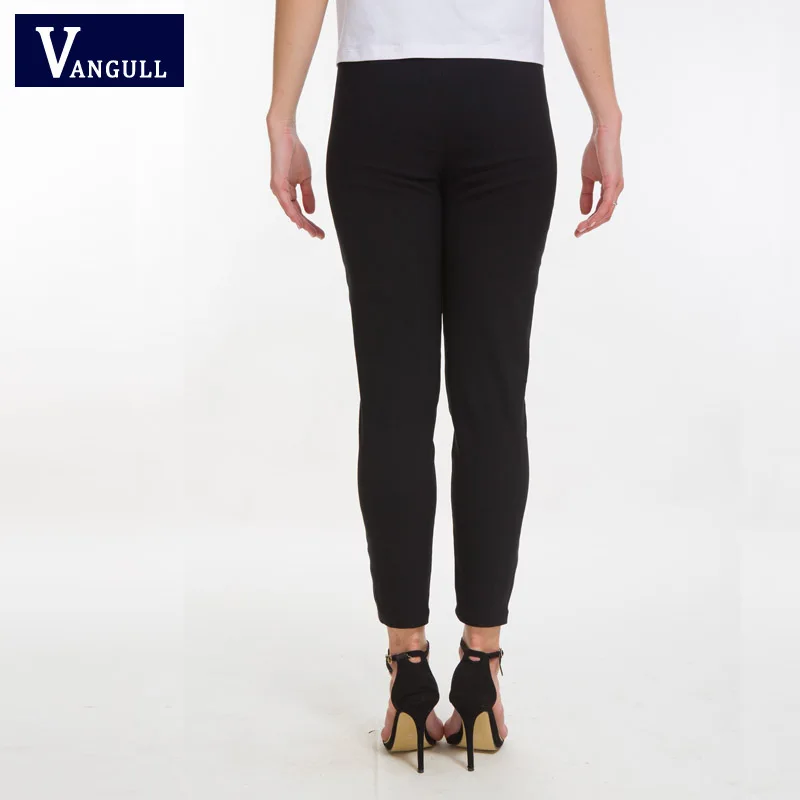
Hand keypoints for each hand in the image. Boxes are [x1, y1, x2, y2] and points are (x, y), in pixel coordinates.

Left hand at [268, 119, 324, 238]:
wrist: (286, 136)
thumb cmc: (294, 153)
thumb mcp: (305, 178)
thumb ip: (308, 195)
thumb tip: (311, 212)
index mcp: (287, 192)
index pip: (299, 212)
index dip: (310, 222)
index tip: (320, 232)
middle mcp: (281, 194)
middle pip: (295, 215)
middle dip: (308, 226)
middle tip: (319, 236)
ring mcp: (278, 190)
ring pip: (291, 212)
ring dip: (302, 223)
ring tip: (312, 233)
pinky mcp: (278, 184)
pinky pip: (286, 203)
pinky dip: (293, 213)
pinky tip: (300, 222)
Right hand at [575, 123, 622, 237]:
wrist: (603, 133)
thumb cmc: (597, 151)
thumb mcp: (588, 177)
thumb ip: (586, 194)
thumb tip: (584, 212)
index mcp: (611, 189)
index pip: (602, 211)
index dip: (590, 222)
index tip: (577, 229)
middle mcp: (616, 190)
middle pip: (605, 216)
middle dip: (591, 227)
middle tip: (577, 234)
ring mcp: (616, 187)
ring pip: (606, 213)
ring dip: (592, 224)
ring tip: (580, 230)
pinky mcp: (613, 182)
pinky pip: (606, 204)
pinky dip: (597, 215)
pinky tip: (587, 221)